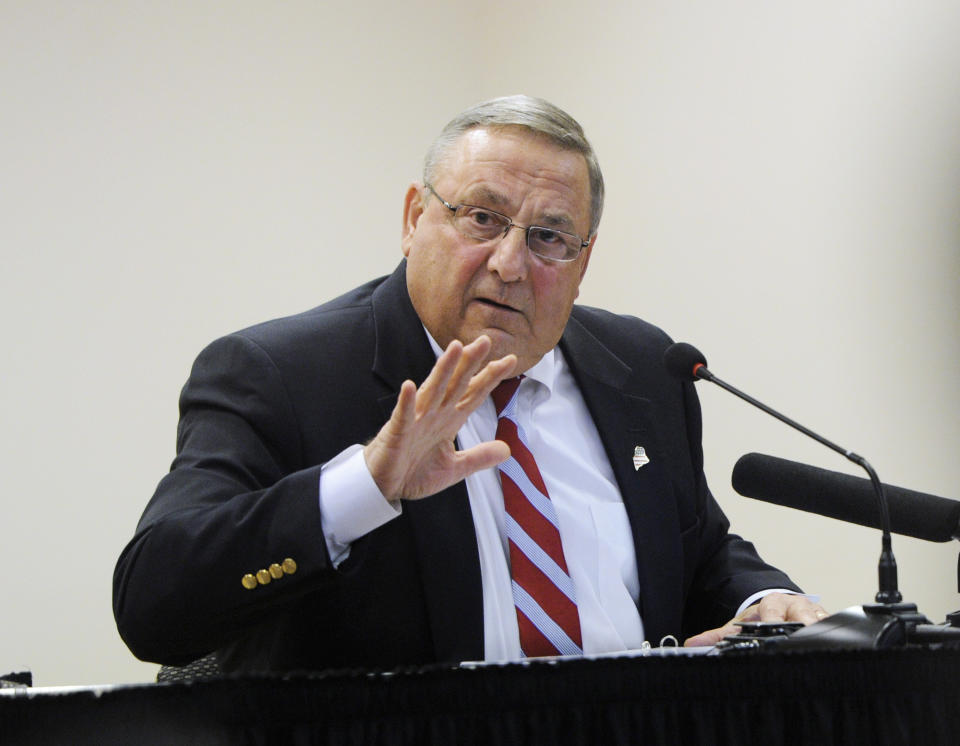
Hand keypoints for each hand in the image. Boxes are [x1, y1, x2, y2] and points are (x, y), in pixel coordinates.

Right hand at [363, 335, 516, 501]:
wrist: (384, 486)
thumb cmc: (415, 471)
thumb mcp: (455, 467)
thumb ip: (479, 457)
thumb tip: (506, 450)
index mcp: (449, 420)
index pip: (473, 394)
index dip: (491, 377)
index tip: (510, 361)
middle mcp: (434, 414)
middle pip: (456, 384)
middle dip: (471, 363)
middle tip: (485, 342)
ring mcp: (415, 421)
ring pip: (432, 390)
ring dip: (444, 370)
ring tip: (456, 348)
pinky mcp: (397, 433)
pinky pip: (402, 415)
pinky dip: (406, 402)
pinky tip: (410, 385)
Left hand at [683, 593, 828, 646]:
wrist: (780, 608)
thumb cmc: (761, 619)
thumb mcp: (740, 625)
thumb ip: (718, 635)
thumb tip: (692, 643)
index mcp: (774, 603)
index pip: (773, 611)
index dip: (773, 619)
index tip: (772, 626)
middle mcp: (797, 606)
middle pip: (803, 616)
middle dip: (804, 627)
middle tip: (803, 637)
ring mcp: (816, 615)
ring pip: (822, 623)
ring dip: (820, 634)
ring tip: (819, 649)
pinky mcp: (829, 625)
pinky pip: (834, 632)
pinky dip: (833, 641)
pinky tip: (833, 654)